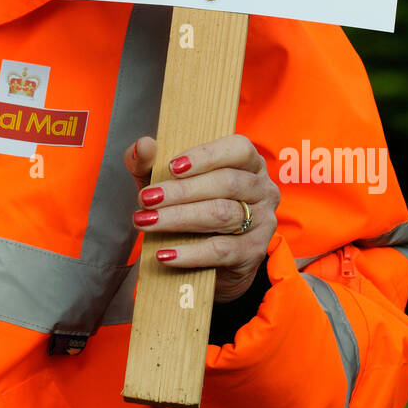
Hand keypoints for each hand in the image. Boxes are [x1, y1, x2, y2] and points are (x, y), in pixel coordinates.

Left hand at [124, 133, 279, 302]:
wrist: (208, 262)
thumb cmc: (189, 208)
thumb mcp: (167, 182)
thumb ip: (151, 163)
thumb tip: (144, 145)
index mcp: (249, 162)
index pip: (238, 149)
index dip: (206, 156)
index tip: (172, 166)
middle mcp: (262, 189)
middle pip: (226, 183)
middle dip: (182, 191)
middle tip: (146, 198)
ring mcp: (263, 221)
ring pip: (222, 214)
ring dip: (179, 218)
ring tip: (147, 221)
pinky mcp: (253, 252)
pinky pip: (220, 250)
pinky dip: (189, 252)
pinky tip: (164, 254)